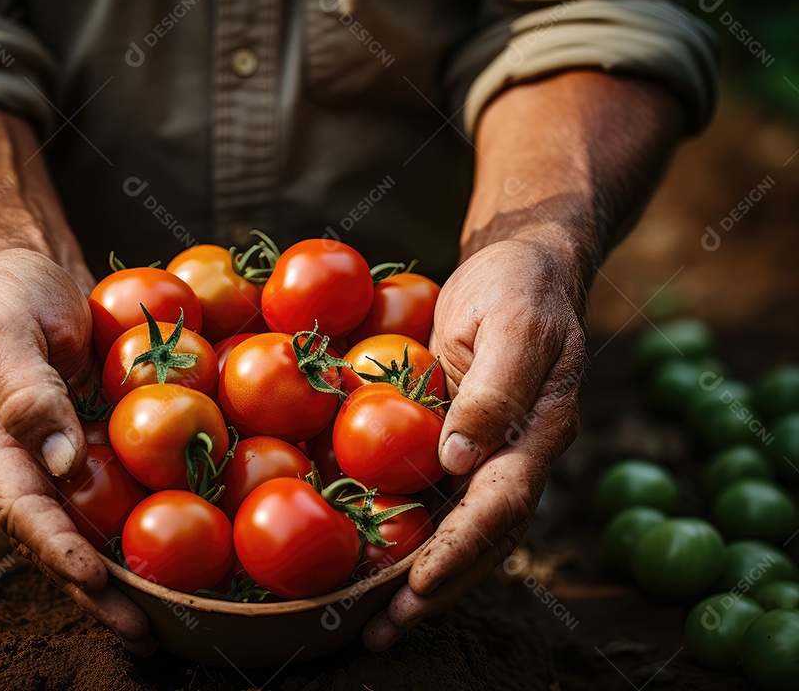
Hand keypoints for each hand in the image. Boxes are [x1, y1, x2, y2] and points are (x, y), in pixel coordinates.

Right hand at [0, 247, 154, 653]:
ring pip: (100, 514)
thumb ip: (27, 392)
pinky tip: (199, 529)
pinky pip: (132, 469)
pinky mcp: (105, 427)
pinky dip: (158, 501)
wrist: (24, 259)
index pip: (24, 511)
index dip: (57, 551)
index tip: (95, 582)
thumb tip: (63, 461)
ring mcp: (71, 446)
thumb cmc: (3, 288)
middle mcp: (33, 457)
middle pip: (65, 532)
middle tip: (143, 631)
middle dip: (99, 587)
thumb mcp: (5, 331)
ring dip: (132, 561)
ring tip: (174, 609)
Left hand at [363, 238, 585, 649]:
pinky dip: (397, 530)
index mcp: (539, 436)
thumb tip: (458, 459)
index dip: (461, 549)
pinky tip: (358, 555)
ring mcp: (480, 455)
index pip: (501, 506)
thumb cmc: (521, 288)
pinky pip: (425, 494)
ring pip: (450, 528)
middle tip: (382, 630)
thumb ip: (497, 390)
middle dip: (433, 589)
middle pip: (476, 538)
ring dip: (412, 576)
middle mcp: (511, 458)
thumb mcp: (514, 326)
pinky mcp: (448, 441)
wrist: (518, 267)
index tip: (417, 583)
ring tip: (367, 622)